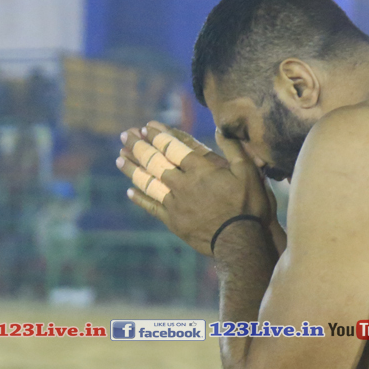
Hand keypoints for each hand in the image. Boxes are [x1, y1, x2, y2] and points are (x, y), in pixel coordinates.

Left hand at [116, 121, 271, 255]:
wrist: (240, 241)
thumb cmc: (248, 205)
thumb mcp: (248, 172)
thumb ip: (234, 148)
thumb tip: (220, 127)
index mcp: (200, 169)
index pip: (173, 147)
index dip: (158, 135)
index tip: (146, 127)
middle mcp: (182, 184)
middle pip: (155, 161)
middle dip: (139, 146)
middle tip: (124, 135)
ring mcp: (175, 204)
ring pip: (148, 182)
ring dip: (133, 169)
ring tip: (119, 158)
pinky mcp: (173, 222)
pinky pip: (152, 207)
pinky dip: (140, 199)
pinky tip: (129, 191)